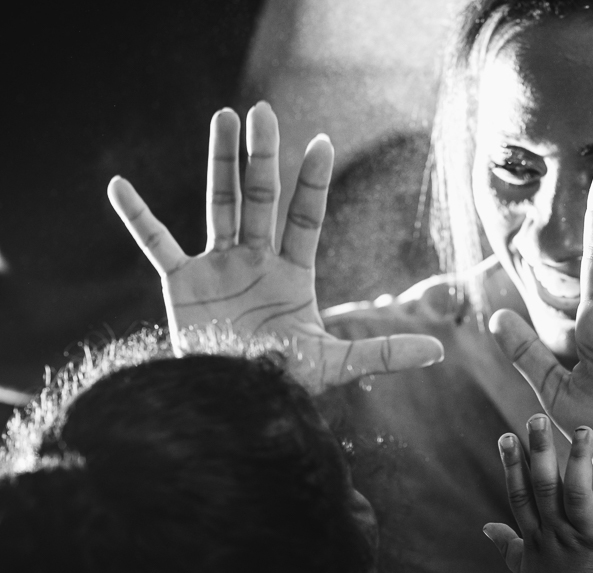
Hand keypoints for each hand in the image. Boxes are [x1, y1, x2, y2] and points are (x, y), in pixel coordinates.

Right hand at [107, 101, 442, 393]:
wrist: (232, 406)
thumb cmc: (281, 387)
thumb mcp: (334, 366)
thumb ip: (382, 354)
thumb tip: (439, 352)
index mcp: (291, 276)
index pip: (304, 218)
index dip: (311, 182)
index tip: (320, 142)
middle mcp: (255, 263)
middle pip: (261, 198)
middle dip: (263, 156)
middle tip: (263, 112)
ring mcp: (217, 268)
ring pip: (219, 204)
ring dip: (218, 162)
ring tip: (222, 117)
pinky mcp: (181, 285)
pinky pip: (156, 244)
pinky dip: (136, 217)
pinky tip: (118, 185)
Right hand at [483, 415, 592, 572]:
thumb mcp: (525, 570)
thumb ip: (507, 545)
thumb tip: (486, 527)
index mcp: (536, 535)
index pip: (520, 494)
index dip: (512, 465)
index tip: (507, 436)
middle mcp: (556, 532)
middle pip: (544, 487)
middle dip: (539, 452)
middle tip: (536, 419)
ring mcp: (583, 537)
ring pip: (577, 493)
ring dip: (579, 461)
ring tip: (584, 430)